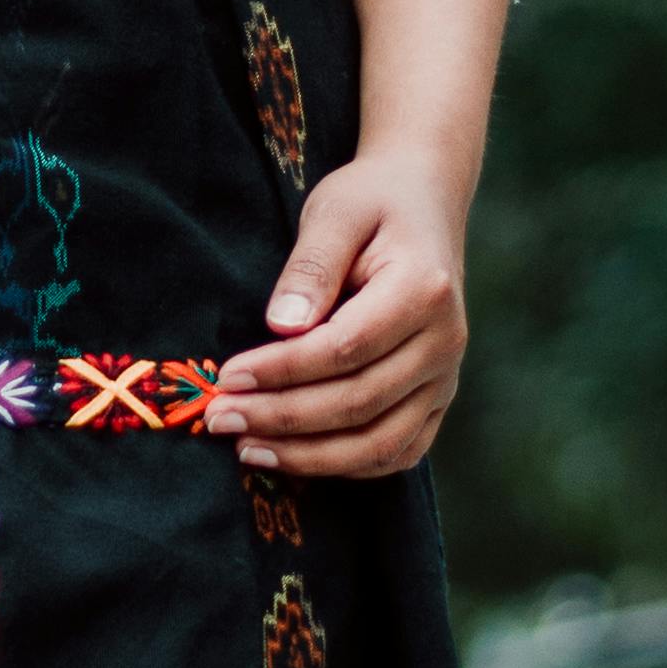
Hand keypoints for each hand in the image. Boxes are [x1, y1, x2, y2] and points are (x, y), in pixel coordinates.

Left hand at [207, 160, 467, 481]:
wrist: (423, 202)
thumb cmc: (371, 201)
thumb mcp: (335, 211)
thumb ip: (311, 267)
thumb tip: (280, 326)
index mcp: (424, 291)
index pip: (346, 348)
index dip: (283, 369)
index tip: (227, 377)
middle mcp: (445, 343)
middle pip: (360, 402)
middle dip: (283, 418)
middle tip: (220, 419)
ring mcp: (446, 378)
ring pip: (381, 443)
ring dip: (310, 456)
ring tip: (248, 448)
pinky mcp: (437, 400)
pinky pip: (398, 452)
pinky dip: (347, 465)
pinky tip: (294, 458)